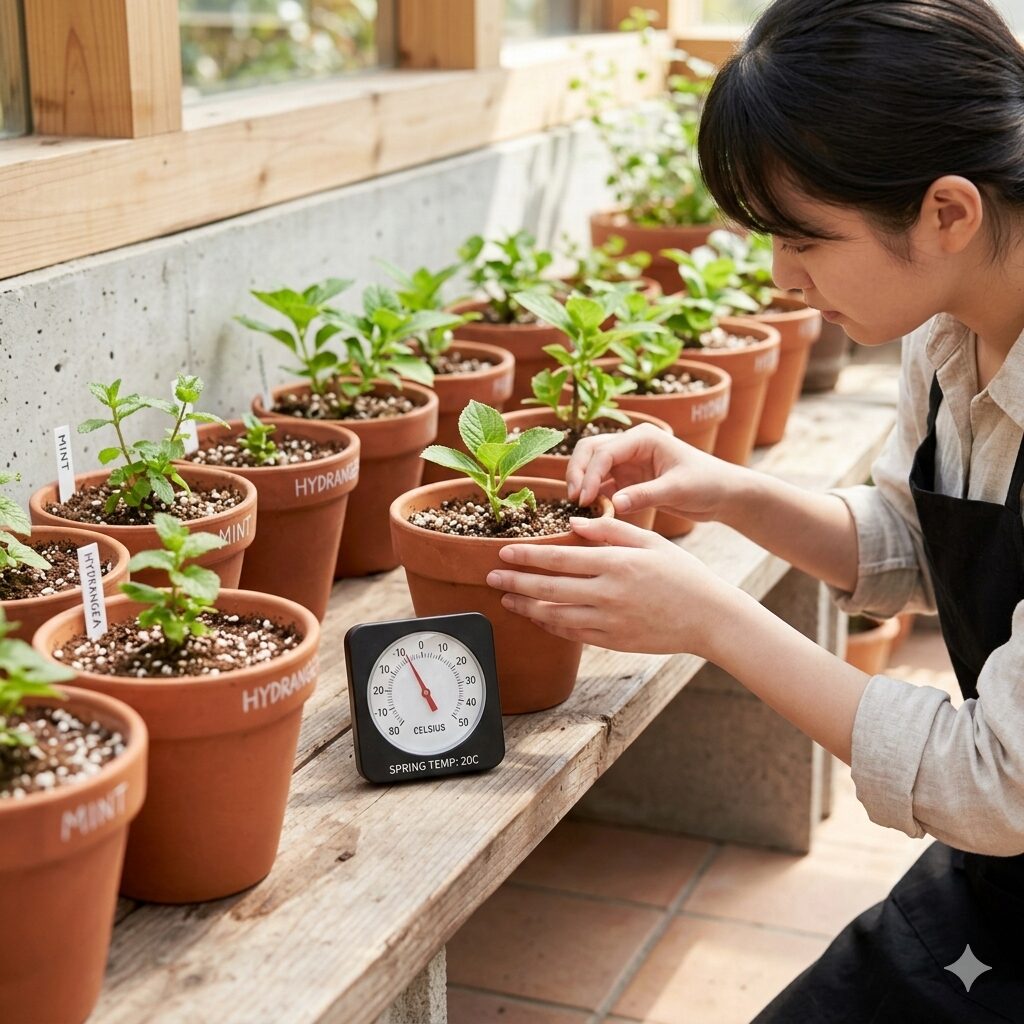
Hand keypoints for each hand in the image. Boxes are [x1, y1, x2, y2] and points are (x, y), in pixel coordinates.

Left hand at [485, 515, 734, 655]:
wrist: (709, 617)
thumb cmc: (681, 574)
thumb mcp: (650, 541)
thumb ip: (610, 530)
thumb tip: (573, 524)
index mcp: (616, 563)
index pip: (559, 558)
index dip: (527, 556)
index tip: (504, 553)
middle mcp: (608, 593)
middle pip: (548, 589)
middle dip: (514, 583)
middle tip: (490, 578)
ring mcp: (609, 620)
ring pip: (555, 615)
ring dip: (526, 608)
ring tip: (506, 601)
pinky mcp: (613, 641)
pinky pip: (573, 634)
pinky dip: (551, 626)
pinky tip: (538, 618)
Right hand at [566, 423, 743, 523]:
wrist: (723, 494)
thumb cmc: (707, 483)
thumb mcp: (677, 489)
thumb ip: (645, 496)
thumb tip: (613, 504)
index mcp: (643, 437)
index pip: (604, 451)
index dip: (589, 474)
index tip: (583, 499)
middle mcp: (632, 445)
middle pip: (590, 450)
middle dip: (577, 472)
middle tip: (574, 500)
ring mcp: (628, 461)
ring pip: (591, 466)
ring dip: (582, 483)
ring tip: (580, 507)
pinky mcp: (628, 479)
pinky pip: (602, 483)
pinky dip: (594, 495)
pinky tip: (593, 511)